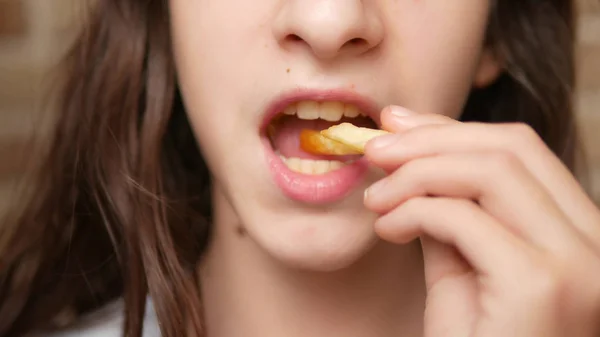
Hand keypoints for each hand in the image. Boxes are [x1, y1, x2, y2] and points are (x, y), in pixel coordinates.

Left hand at [363, 106, 599, 336]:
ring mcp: (578, 265)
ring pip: (491, 170)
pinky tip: (386, 228)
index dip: (451, 128)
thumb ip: (446, 209)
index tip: (396, 124)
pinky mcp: (541, 287)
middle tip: (372, 148)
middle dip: (429, 139)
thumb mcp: (459, 267)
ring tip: (373, 196)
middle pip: (511, 147)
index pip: (521, 151)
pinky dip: (413, 210)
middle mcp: (596, 245)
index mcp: (581, 235)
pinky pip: (464, 218)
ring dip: (416, 172)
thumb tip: (406, 149)